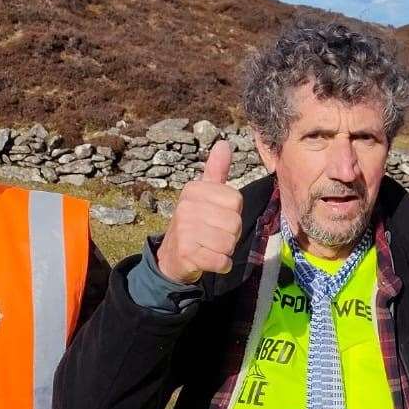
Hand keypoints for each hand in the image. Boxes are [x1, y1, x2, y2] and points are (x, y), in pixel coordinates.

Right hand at [156, 140, 243, 282]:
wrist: (172, 257)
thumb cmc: (195, 223)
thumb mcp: (204, 195)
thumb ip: (216, 171)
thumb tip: (223, 143)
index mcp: (194, 189)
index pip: (236, 201)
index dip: (233, 214)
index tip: (217, 218)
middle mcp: (186, 206)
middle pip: (234, 223)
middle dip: (230, 235)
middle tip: (213, 236)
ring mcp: (184, 230)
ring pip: (229, 243)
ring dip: (225, 250)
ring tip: (209, 247)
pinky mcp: (186, 253)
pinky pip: (221, 261)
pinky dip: (221, 265)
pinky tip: (209, 260)